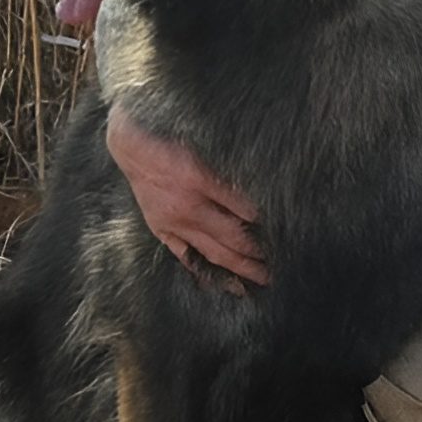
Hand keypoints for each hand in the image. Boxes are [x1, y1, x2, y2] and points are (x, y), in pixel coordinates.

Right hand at [105, 104, 269, 292]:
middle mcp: (187, 206)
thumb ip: (233, 168)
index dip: (271, 222)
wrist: (130, 144)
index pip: (246, 209)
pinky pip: (188, 258)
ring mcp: (173, 223)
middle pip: (234, 238)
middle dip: (261, 253)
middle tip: (286, 263)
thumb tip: (265, 189)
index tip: (291, 230)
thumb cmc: (173, 137)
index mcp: (199, 178)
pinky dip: (208, 272)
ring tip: (264, 279)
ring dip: (242, 268)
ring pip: (215, 254)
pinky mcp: (162, 230)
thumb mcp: (206, 143)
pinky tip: (226, 284)